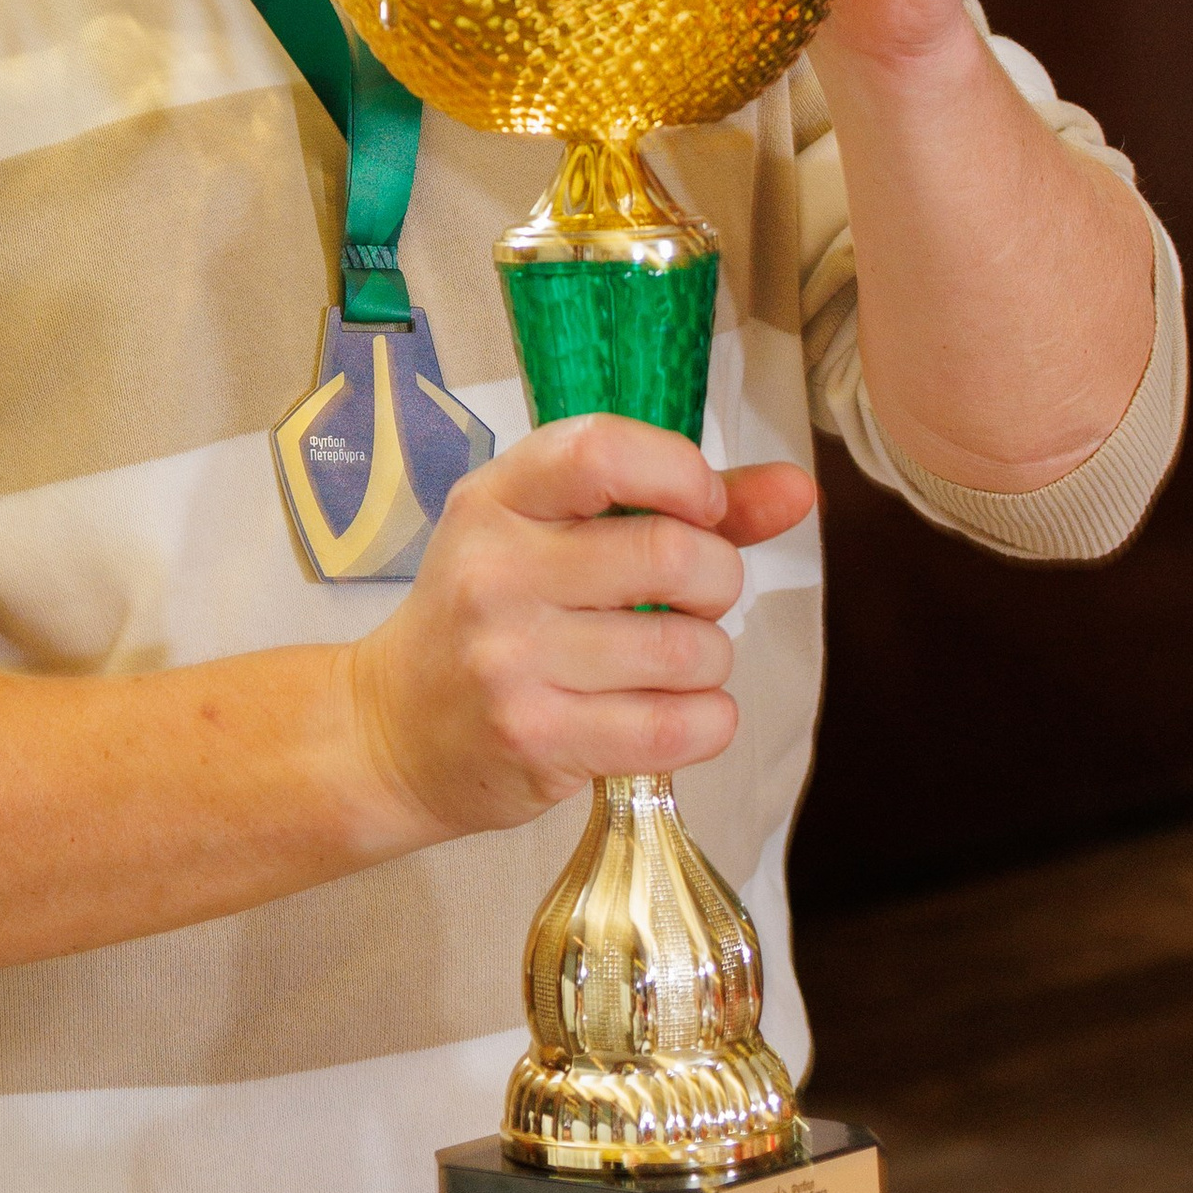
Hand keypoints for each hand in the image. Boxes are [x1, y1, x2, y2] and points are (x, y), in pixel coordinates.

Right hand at [342, 418, 814, 838]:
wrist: (392, 729)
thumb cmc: (489, 618)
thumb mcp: (550, 537)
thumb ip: (674, 504)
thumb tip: (800, 490)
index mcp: (497, 499)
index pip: (603, 452)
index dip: (683, 474)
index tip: (702, 508)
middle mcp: (495, 572)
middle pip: (671, 554)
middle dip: (717, 581)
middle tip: (695, 601)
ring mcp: (510, 660)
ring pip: (687, 650)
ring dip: (711, 660)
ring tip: (676, 664)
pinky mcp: (536, 740)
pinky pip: (676, 727)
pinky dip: (707, 721)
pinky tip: (679, 713)